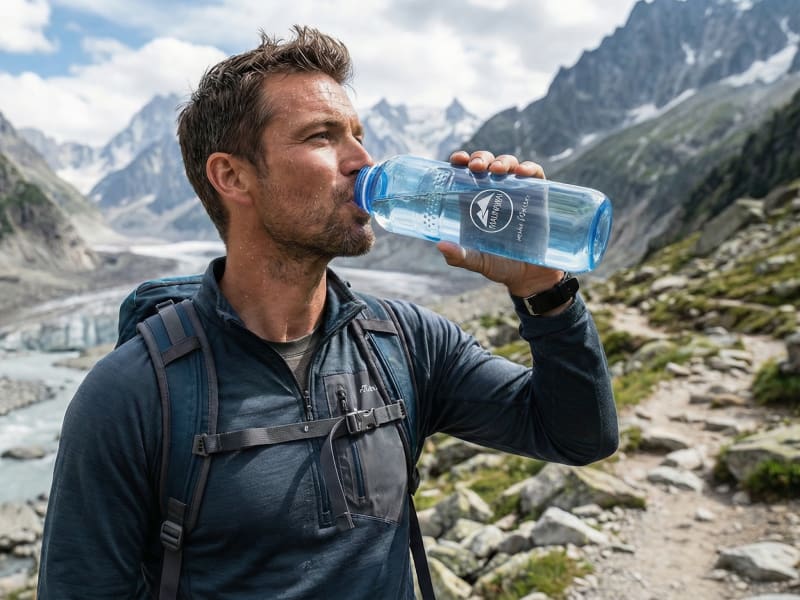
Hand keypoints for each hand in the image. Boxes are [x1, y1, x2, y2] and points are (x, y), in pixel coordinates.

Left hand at [436, 150, 564, 297]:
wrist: (531, 276)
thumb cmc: (500, 266)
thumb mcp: (478, 262)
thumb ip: (460, 257)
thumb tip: (440, 245)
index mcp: (474, 202)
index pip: (464, 174)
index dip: (461, 161)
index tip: (458, 159)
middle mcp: (493, 192)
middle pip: (485, 164)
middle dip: (481, 158)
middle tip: (477, 167)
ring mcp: (516, 192)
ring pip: (508, 164)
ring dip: (502, 161)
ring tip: (498, 170)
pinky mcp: (537, 196)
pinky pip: (534, 175)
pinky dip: (529, 168)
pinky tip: (522, 172)